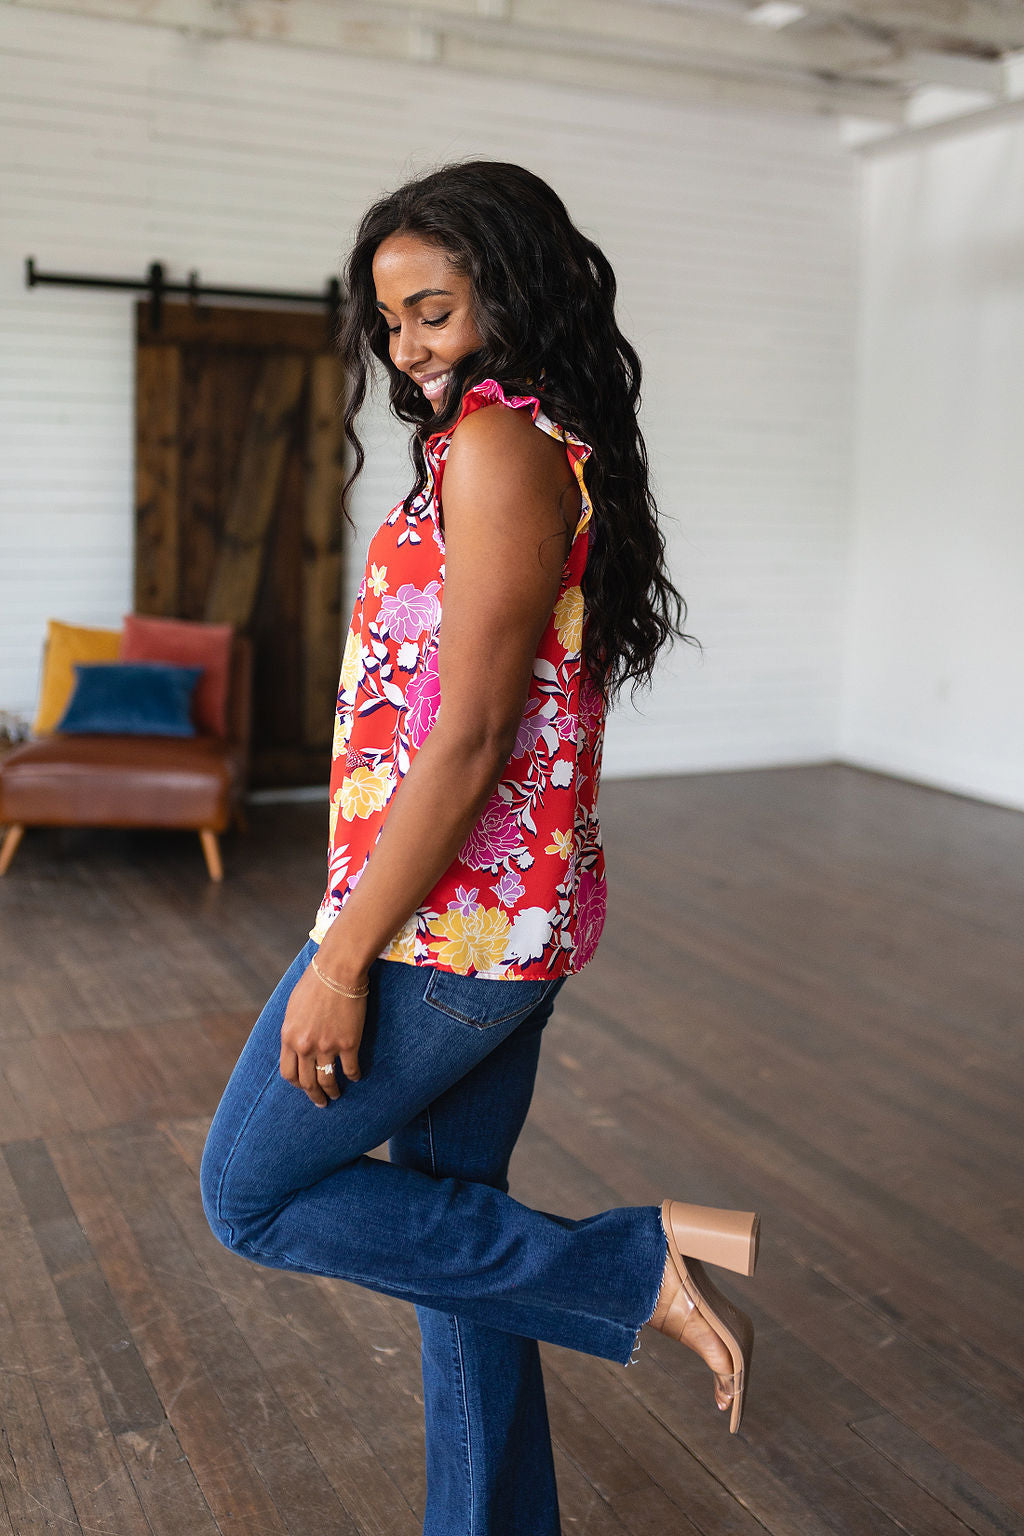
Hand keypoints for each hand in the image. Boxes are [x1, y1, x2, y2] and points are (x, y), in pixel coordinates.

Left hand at [280, 962, 366, 1106]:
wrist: (338, 970)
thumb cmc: (314, 982)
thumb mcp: (293, 1008)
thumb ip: (292, 1030)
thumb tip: (294, 1044)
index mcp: (289, 1037)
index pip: (288, 1073)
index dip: (297, 1084)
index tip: (303, 1087)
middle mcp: (305, 1046)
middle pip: (307, 1082)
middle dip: (314, 1095)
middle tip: (321, 1102)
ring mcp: (327, 1046)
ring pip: (328, 1080)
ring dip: (332, 1092)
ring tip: (336, 1095)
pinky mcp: (349, 1043)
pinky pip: (351, 1069)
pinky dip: (354, 1076)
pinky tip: (356, 1077)